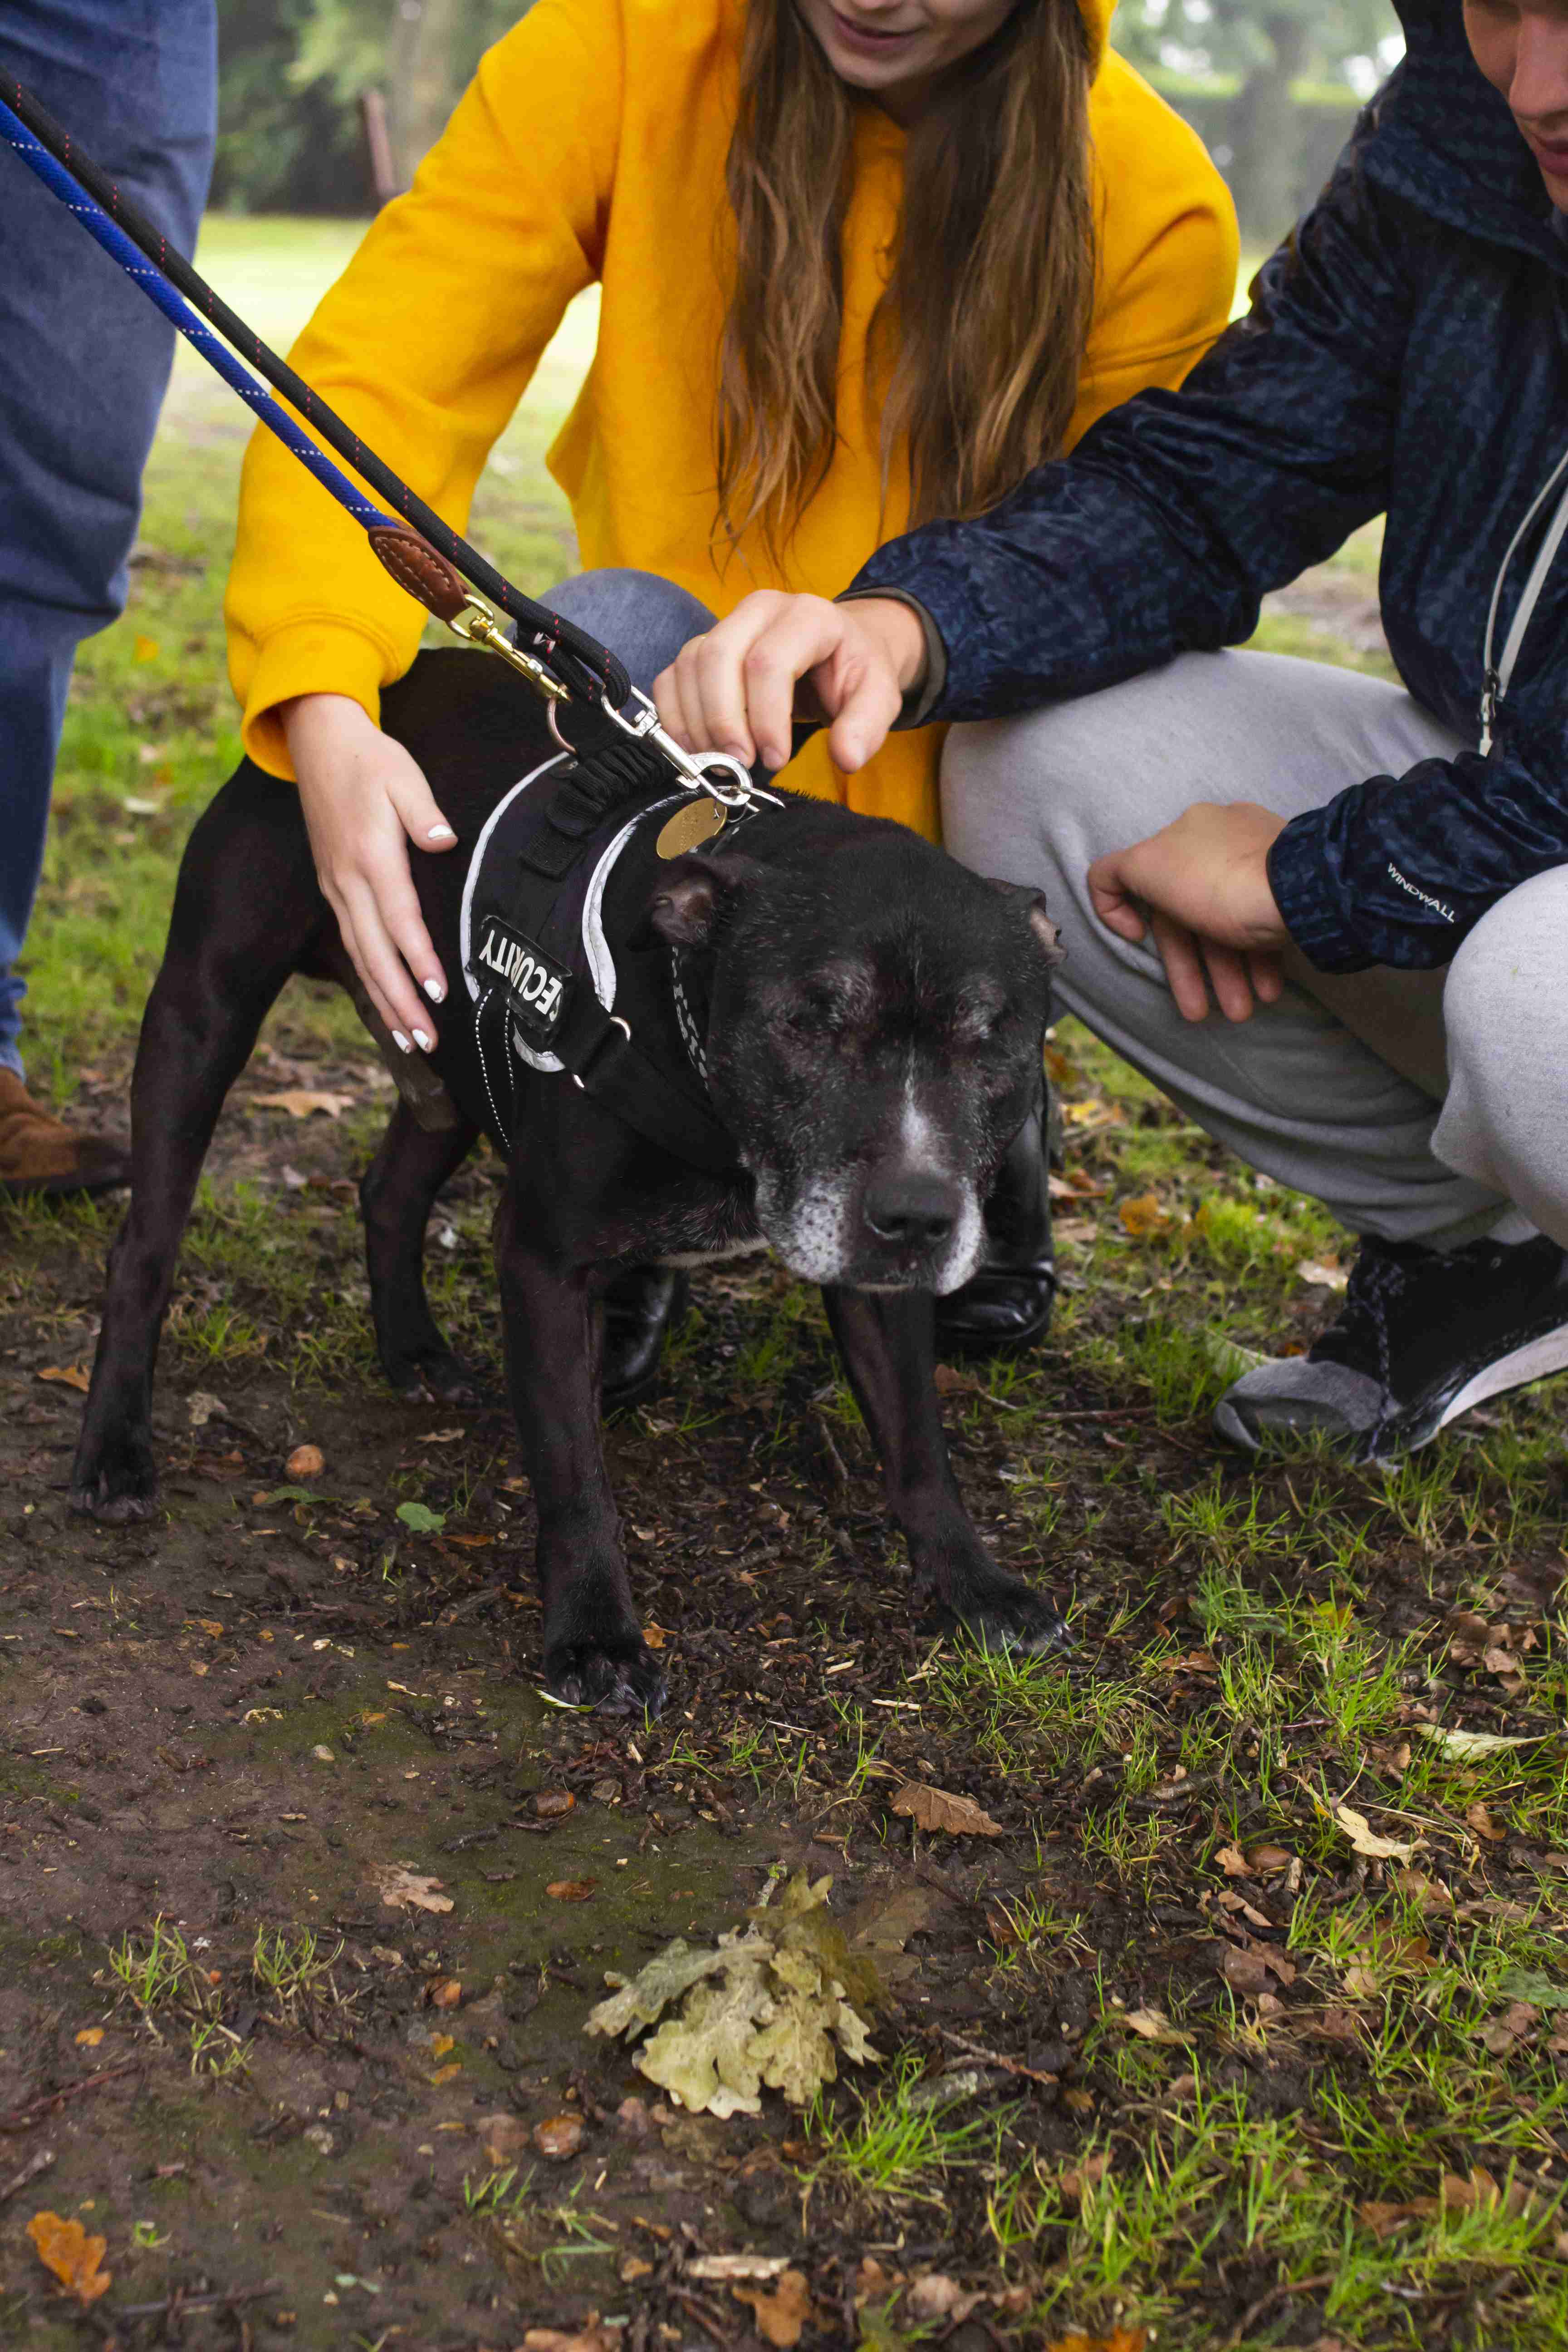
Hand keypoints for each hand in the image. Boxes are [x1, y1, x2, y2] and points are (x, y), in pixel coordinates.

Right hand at [281, 694, 456, 1050]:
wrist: (318, 743)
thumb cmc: (370, 759)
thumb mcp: (402, 775)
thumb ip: (423, 810)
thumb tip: (443, 840)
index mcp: (370, 856)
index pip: (399, 919)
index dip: (418, 958)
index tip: (438, 992)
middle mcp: (347, 881)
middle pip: (375, 953)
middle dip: (401, 1001)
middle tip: (427, 1042)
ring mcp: (336, 888)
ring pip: (360, 957)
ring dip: (385, 1001)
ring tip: (409, 1040)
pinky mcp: (333, 889)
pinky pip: (352, 944)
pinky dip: (369, 979)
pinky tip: (386, 1005)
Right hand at [653, 592, 926, 773]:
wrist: (838, 649)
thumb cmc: (853, 672)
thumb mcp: (878, 696)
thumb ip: (866, 726)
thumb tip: (846, 758)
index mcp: (807, 615)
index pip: (769, 662)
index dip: (765, 718)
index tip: (775, 759)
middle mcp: (760, 609)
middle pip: (718, 656)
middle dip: (723, 720)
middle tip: (738, 765)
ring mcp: (726, 624)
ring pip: (689, 665)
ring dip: (697, 724)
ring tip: (721, 761)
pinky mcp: (703, 648)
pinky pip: (670, 677)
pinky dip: (675, 718)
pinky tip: (696, 749)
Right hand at [1086, 799, 1289, 1022]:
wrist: (1304, 889)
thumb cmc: (1218, 883)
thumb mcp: (1146, 867)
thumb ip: (1113, 873)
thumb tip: (1108, 886)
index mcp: (1186, 832)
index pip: (1141, 878)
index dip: (1130, 914)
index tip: (1141, 940)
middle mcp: (1222, 842)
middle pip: (1188, 915)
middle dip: (1195, 970)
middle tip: (1199, 1013)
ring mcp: (1260, 864)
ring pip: (1229, 926)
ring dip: (1230, 976)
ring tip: (1242, 1013)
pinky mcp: (1291, 888)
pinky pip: (1264, 925)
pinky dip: (1259, 961)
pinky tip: (1267, 989)